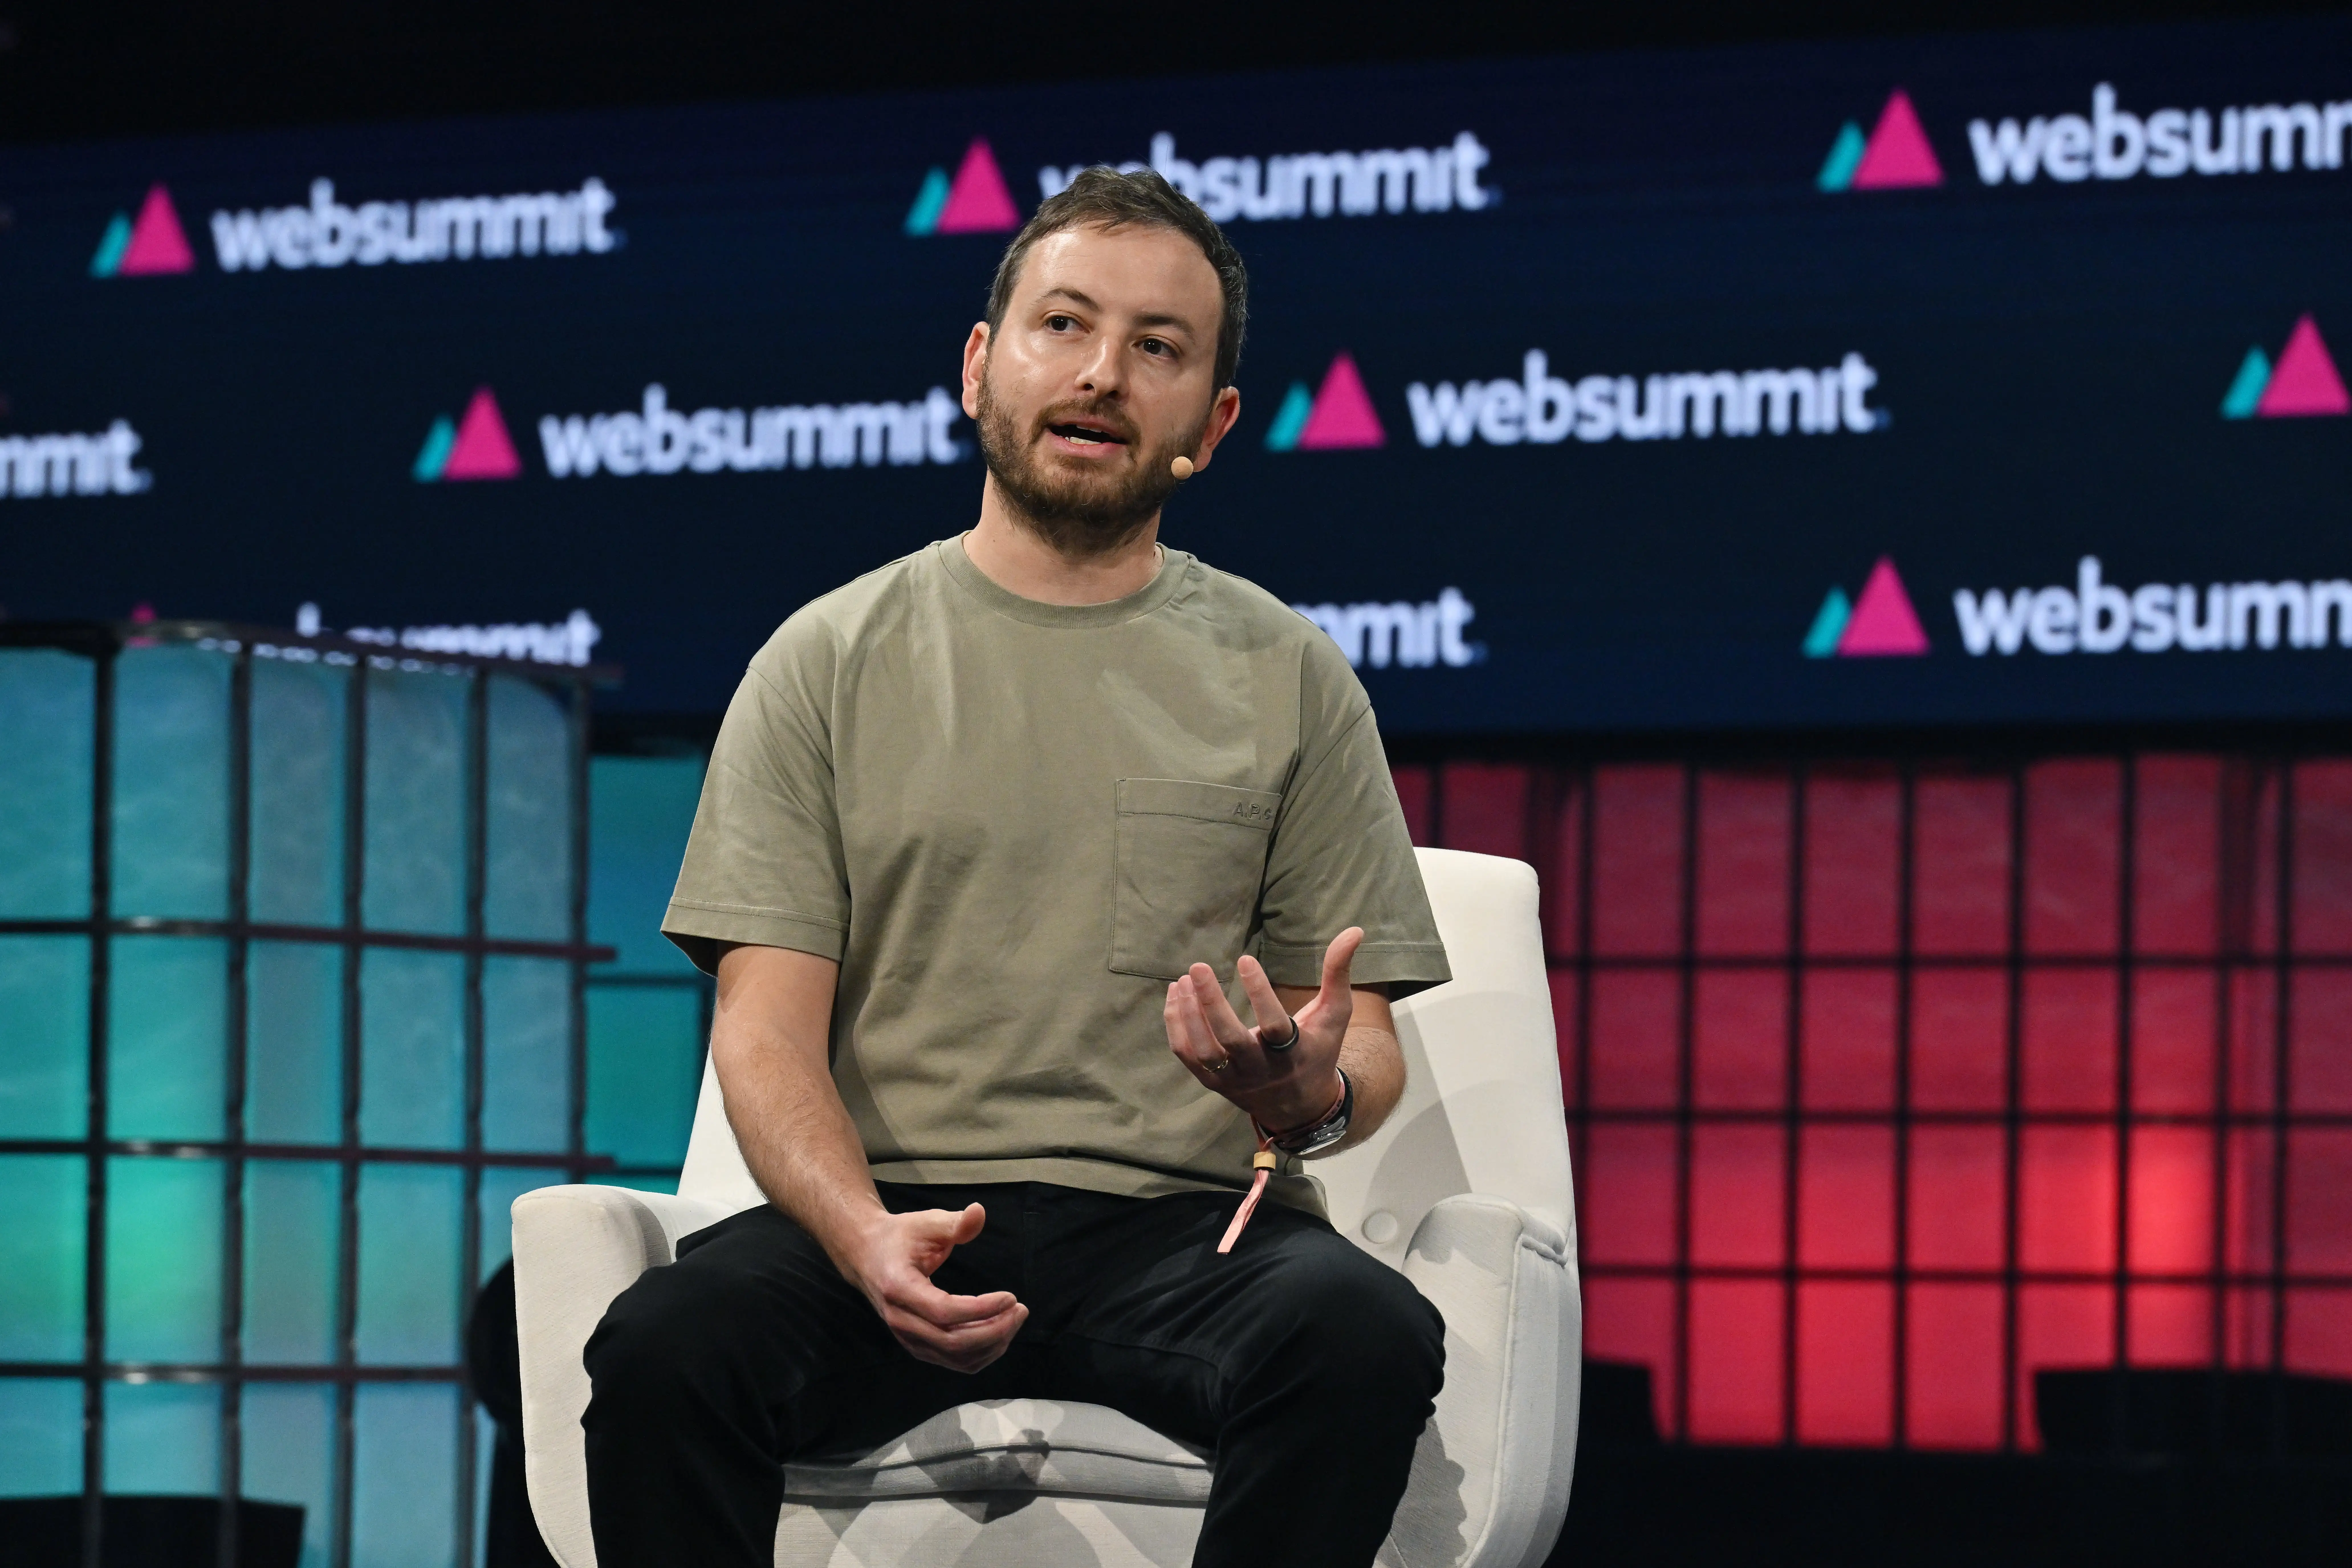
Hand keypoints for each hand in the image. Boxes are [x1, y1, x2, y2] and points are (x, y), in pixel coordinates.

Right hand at [838, 1203, 1026, 1371]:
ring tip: (1014, 1319)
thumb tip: (979, 1211)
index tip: (1011, 1297)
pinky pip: (953, 1361)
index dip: (981, 1309)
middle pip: (952, 1342)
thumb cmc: (900, 1237)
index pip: (944, 1311)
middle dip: (994, 1330)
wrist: (867, 1256)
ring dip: (991, 1344)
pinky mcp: (917, 1346)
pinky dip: (981, 1353)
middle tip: (1020, 1310)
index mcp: (899, 1288)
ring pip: (956, 1358)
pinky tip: (999, 1331)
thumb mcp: (926, 1223)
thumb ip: (954, 1222)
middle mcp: (900, 1320)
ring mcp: (907, 1338)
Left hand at [1164, 927, 1361, 1132]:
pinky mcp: (1214, 1084)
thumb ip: (1338, 974)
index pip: (1273, 1025)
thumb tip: (1354, 931)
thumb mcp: (1334, 1014)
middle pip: (1229, 1040)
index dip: (1258, 992)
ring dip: (1188, 1015)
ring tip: (1182, 980)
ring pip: (1204, 1051)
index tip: (1244, 958)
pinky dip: (1176, 1027)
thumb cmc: (1318, 1050)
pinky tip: (1176, 996)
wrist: (1300, 1106)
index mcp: (1293, 1053)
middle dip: (1211, 1003)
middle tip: (1197, 967)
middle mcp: (1261, 1070)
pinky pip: (1187, 1057)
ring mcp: (1234, 1080)